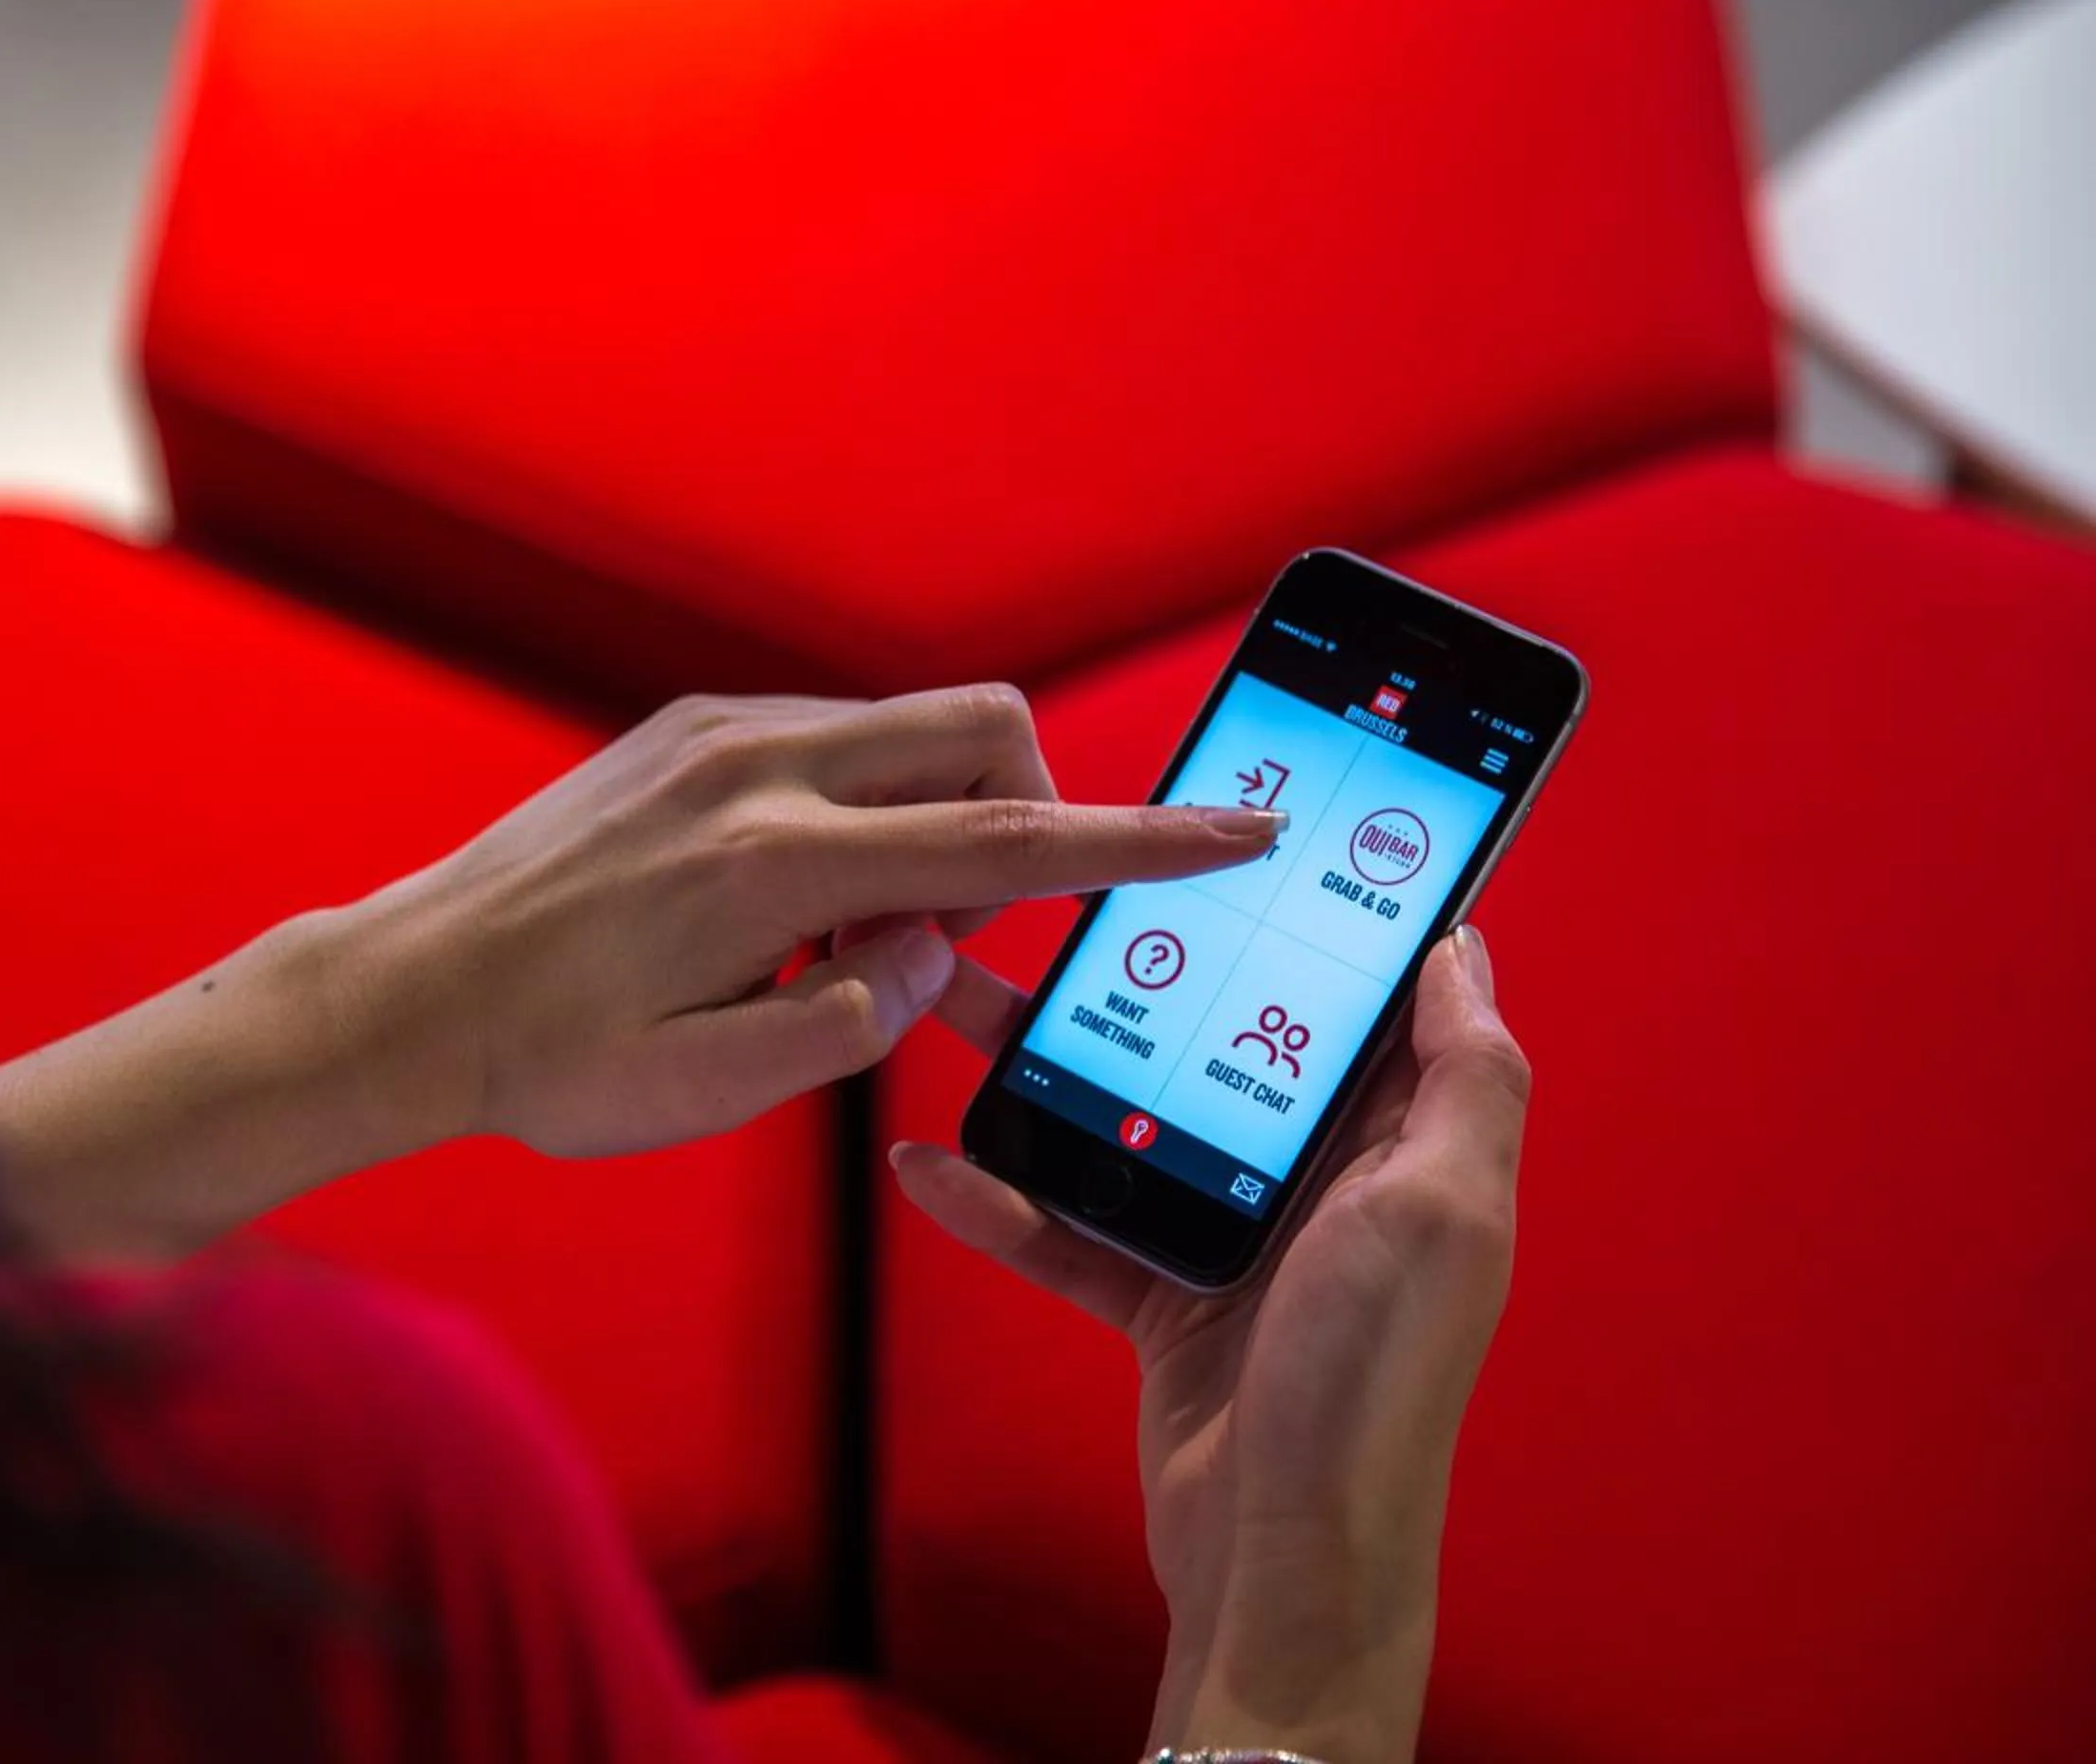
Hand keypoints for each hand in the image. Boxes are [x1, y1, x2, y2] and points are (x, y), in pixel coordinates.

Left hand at [333, 687, 1284, 1158]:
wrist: (407, 990)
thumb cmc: (550, 1062)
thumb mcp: (716, 1087)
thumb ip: (856, 1018)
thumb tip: (933, 950)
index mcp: (777, 867)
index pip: (1006, 844)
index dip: (1143, 842)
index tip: (1241, 828)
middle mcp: (754, 770)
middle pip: (978, 731)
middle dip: (1026, 803)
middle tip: (963, 922)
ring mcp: (716, 733)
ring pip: (904, 731)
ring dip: (926, 817)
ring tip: (828, 939)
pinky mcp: (684, 727)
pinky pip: (827, 740)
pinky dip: (856, 805)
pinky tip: (778, 902)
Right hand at [890, 930, 1528, 1763]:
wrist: (1281, 1560)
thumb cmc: (1372, 1387)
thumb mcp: (1444, 1213)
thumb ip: (1464, 1078)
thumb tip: (1460, 947)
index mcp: (1402, 1146)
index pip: (1360, 1001)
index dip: (1313, 916)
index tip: (1245, 837)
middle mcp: (1322, 1181)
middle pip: (1219, 1043)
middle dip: (1138, 975)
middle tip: (1058, 902)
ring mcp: (1234, 1236)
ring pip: (1125, 1118)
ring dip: (1040, 1067)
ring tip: (954, 1003)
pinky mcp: (1159, 1299)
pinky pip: (1069, 1227)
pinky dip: (1001, 1199)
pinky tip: (932, 1160)